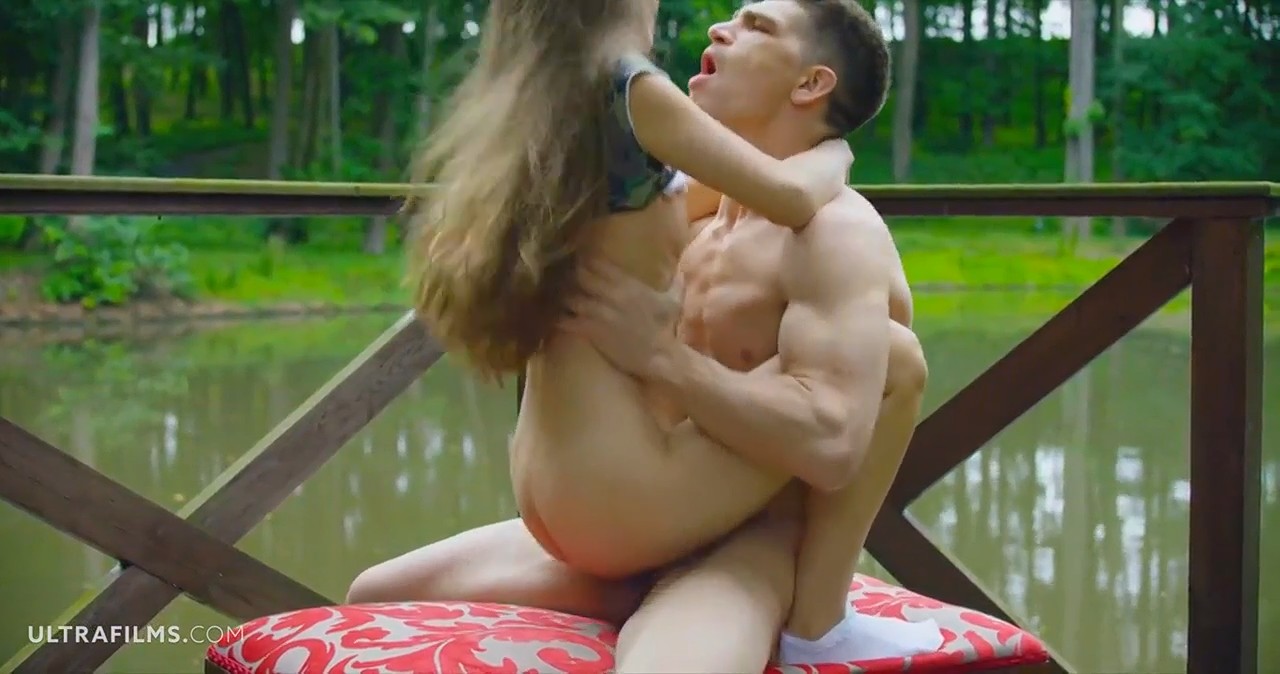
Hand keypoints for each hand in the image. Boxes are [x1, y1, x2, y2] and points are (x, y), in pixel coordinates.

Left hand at [559, 259, 681, 378]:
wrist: (659, 356)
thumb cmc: (665, 329)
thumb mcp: (672, 300)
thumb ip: (673, 280)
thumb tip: (678, 267)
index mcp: (628, 284)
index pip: (598, 264)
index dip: (585, 261)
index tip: (577, 260)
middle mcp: (611, 295)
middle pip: (580, 277)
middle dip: (570, 276)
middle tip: (561, 278)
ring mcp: (599, 313)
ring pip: (570, 297)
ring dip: (562, 297)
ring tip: (555, 297)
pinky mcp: (591, 331)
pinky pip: (567, 321)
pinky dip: (558, 319)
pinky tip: (553, 318)